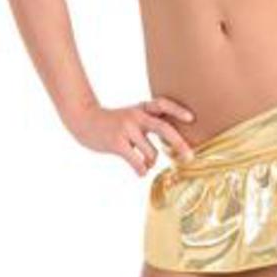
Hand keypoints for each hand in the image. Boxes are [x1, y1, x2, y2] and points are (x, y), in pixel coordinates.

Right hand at [67, 96, 196, 176]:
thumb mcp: (132, 115)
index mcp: (142, 108)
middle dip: (179, 143)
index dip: (178, 110)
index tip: (192, 118)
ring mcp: (126, 128)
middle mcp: (136, 116)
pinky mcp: (117, 143)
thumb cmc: (113, 122)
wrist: (84, 120)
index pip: (163, 104)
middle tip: (190, 156)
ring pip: (151, 152)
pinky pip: (137, 162)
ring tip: (144, 164)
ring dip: (151, 162)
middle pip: (164, 128)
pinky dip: (142, 170)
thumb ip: (149, 122)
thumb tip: (172, 141)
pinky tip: (140, 172)